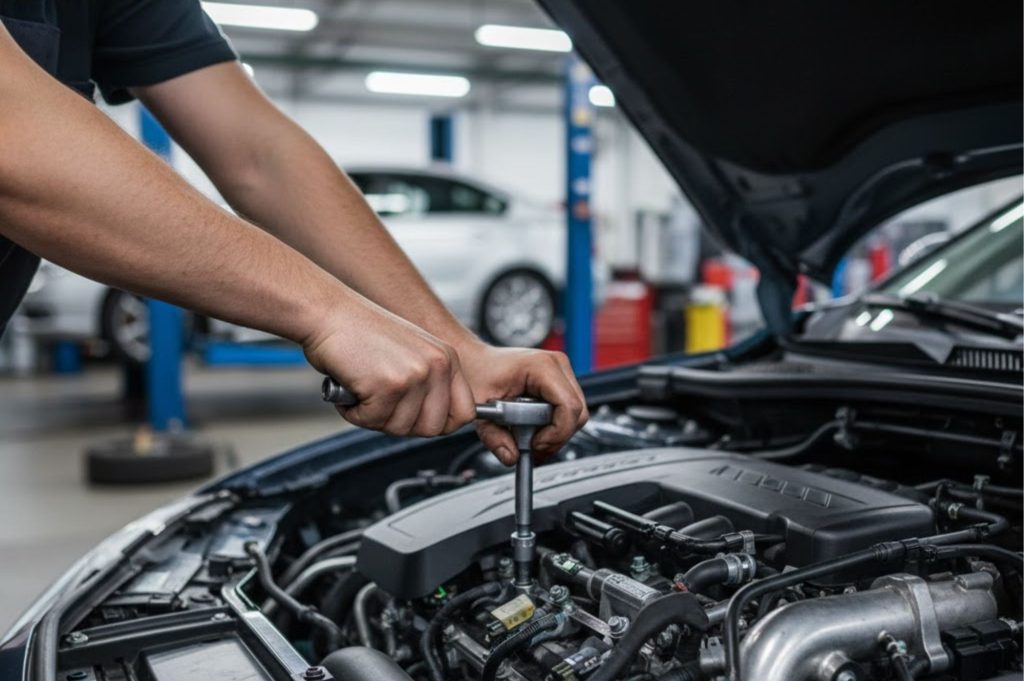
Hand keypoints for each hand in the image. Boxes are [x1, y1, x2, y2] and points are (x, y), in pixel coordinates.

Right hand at [303, 295, 476, 436]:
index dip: (439, 424)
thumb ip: (429, 383)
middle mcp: (437, 365)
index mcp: (447, 358)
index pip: (464, 412)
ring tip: (362, 389)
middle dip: (403, 424)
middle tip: (380, 404)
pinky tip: (350, 388)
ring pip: (401, 428)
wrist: (327, 312)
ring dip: (375, 417)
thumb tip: (437, 422)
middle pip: (433, 428)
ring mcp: (414, 375)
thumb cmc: (360, 332)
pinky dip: (355, 413)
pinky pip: (373, 421)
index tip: (416, 418)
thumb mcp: (411, 352)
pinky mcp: (388, 386)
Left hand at [457, 340, 588, 464]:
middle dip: (556, 437)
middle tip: (532, 447)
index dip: (556, 433)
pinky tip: (536, 431)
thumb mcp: (480, 409)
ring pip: (576, 414)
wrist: (475, 361)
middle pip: (577, 413)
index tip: (534, 444)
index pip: (569, 407)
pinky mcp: (560, 381)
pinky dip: (555, 426)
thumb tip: (511, 457)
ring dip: (556, 433)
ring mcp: (561, 372)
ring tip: (530, 439)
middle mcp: (557, 365)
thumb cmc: (477, 373)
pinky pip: (569, 411)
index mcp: (542, 366)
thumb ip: (494, 438)